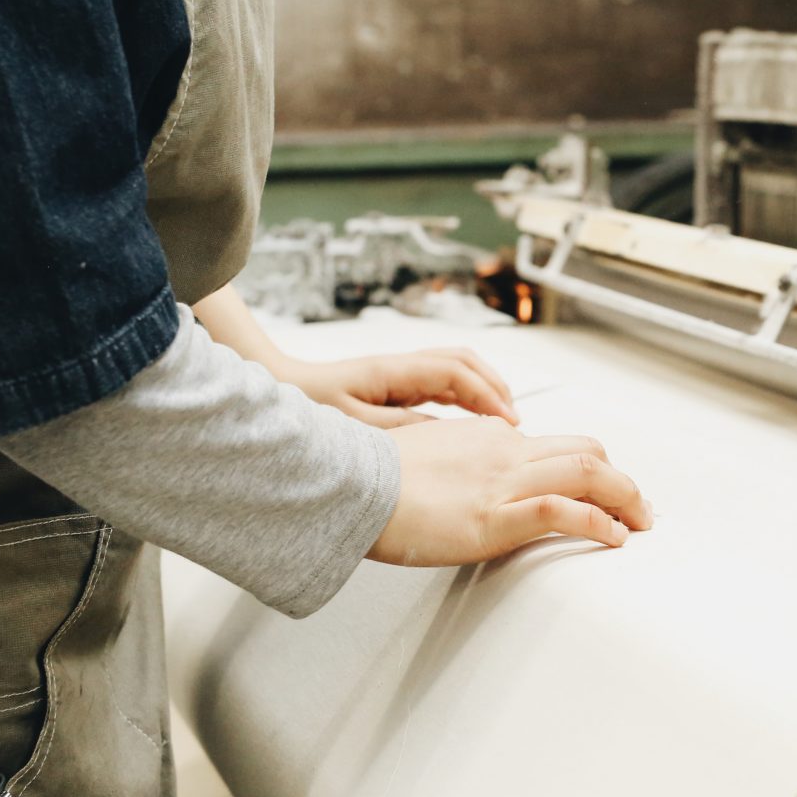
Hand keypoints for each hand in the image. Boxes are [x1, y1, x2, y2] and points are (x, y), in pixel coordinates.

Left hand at [279, 347, 518, 427]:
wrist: (282, 388)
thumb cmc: (309, 405)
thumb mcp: (354, 426)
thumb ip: (400, 430)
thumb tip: (445, 434)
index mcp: (393, 371)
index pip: (454, 372)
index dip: (486, 394)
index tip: (506, 421)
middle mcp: (402, 366)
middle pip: (464, 362)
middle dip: (495, 386)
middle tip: (514, 420)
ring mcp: (402, 374)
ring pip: (457, 370)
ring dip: (484, 390)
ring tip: (502, 421)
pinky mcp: (398, 386)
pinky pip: (443, 385)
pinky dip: (466, 398)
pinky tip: (475, 422)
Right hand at [371, 418, 653, 565]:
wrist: (351, 485)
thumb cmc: (376, 479)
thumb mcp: (427, 458)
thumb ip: (458, 463)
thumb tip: (469, 481)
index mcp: (489, 438)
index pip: (556, 445)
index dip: (590, 468)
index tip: (605, 490)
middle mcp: (505, 452)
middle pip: (586, 452)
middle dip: (621, 481)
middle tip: (638, 509)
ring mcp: (504, 482)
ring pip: (589, 474)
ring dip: (626, 500)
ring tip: (640, 524)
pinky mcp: (496, 516)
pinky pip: (562, 510)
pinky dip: (598, 523)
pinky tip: (613, 538)